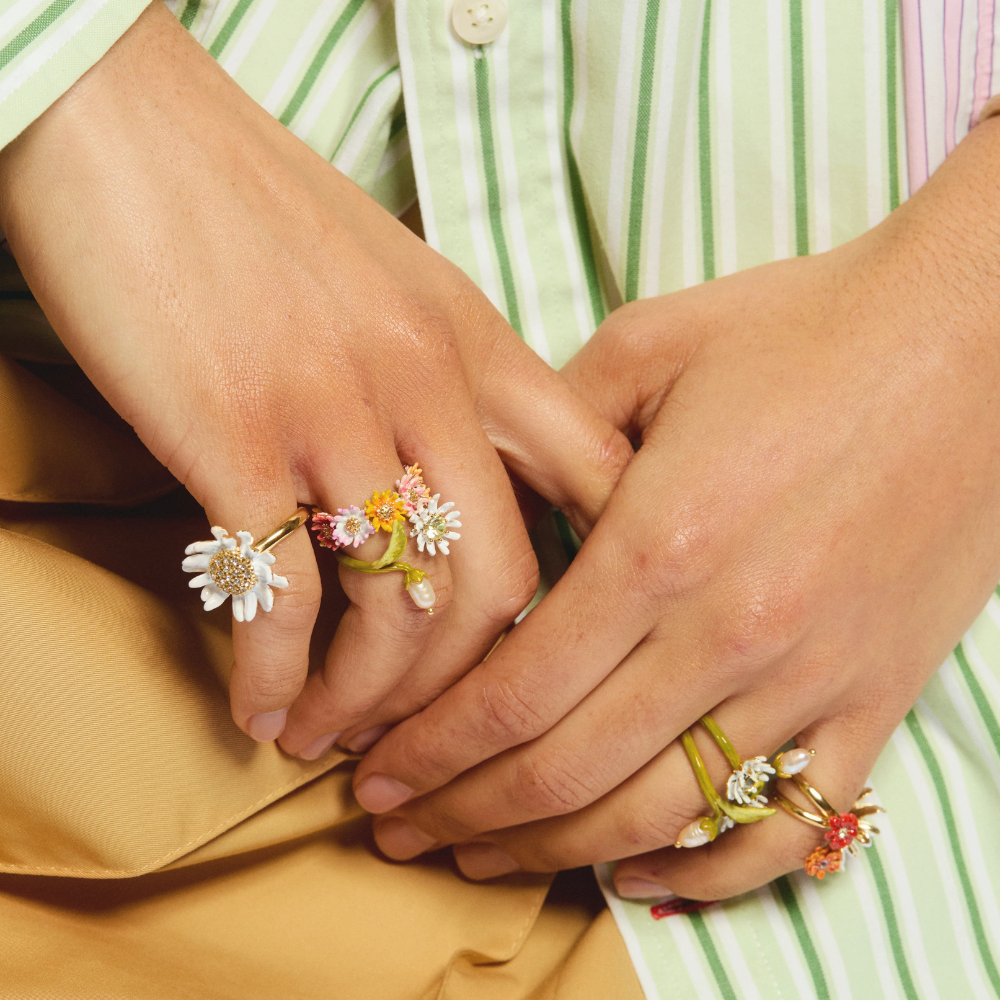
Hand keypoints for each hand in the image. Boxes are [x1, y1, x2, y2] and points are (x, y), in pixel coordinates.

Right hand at [0, 4, 627, 751]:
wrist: (129, 130)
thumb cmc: (264, 213)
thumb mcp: (400, 281)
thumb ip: (453, 376)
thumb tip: (468, 486)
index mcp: (480, 342)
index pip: (597, 479)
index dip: (602, 582)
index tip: (560, 655)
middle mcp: (428, 381)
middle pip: (501, 585)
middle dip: (469, 696)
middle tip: (425, 743)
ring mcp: (335, 409)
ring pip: (395, 606)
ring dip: (368, 702)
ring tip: (332, 739)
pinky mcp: (235, 434)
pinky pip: (281, 594)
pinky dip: (275, 674)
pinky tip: (261, 706)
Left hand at [350, 115, 999, 898]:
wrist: (971, 338)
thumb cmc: (807, 328)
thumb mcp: (651, 346)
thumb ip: (554, 423)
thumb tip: (494, 492)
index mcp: (661, 540)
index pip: (515, 691)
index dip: (431, 750)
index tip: (371, 774)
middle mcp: (730, 629)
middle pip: (566, 770)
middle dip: (462, 812)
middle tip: (394, 829)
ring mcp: (811, 676)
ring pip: (657, 813)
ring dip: (552, 852)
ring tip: (480, 857)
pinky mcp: (876, 695)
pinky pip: (788, 824)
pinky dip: (708, 869)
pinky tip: (638, 874)